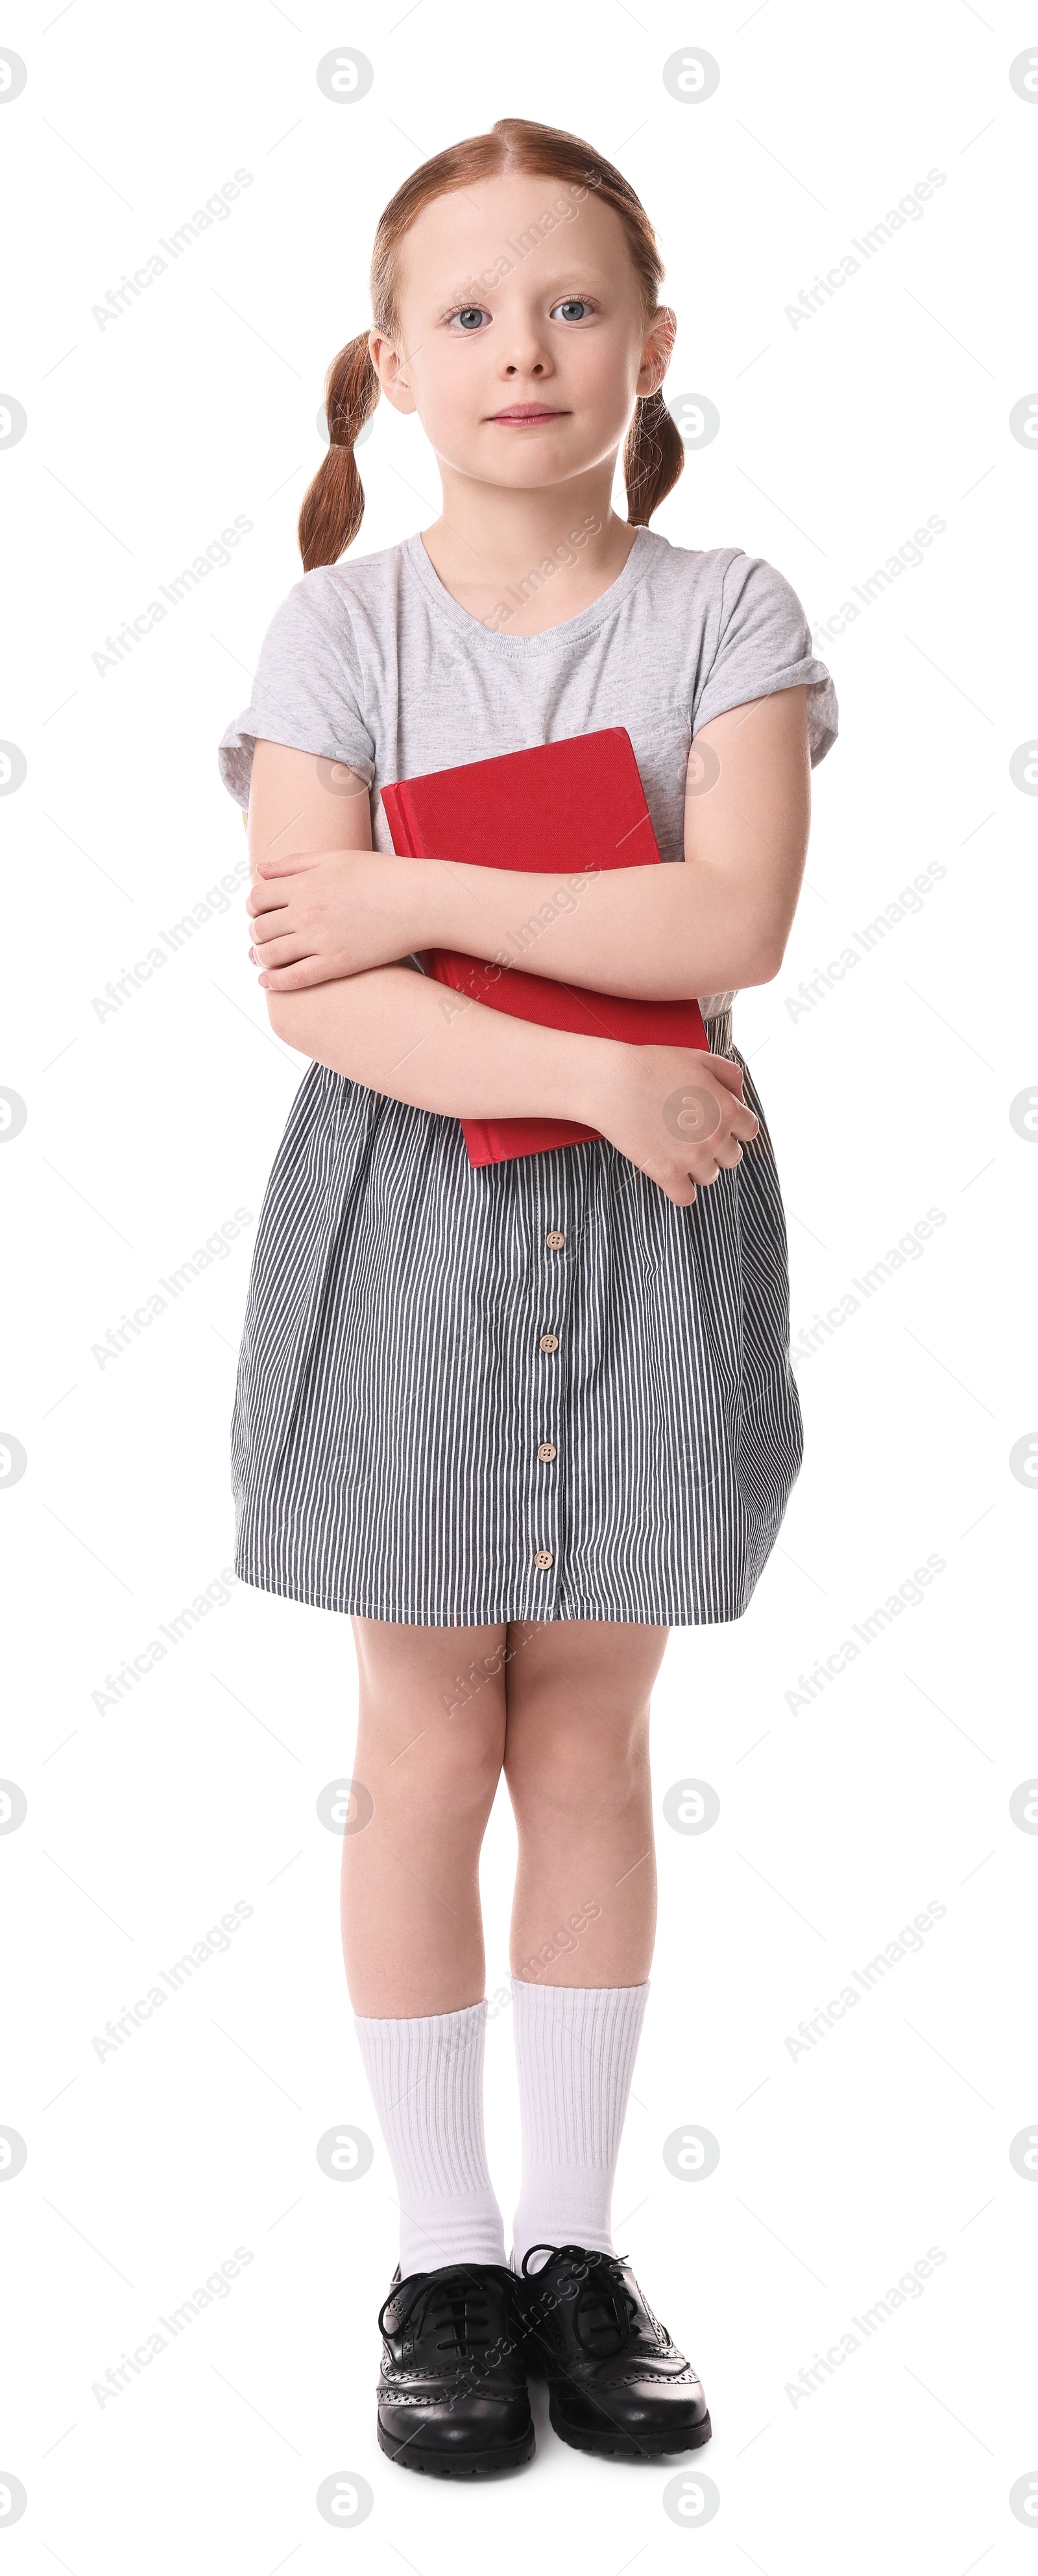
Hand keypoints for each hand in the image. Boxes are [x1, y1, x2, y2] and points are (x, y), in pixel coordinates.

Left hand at [246, 849, 411, 990]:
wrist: (419, 902)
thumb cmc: (381, 875)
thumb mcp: (336, 858)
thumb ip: (295, 864)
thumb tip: (259, 870)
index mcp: (306, 884)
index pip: (257, 898)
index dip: (252, 905)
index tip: (257, 910)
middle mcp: (307, 912)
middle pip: (260, 928)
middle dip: (254, 932)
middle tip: (259, 936)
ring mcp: (321, 940)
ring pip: (271, 955)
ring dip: (259, 957)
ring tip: (260, 958)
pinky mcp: (337, 964)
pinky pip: (294, 978)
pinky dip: (274, 982)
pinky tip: (267, 982)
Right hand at [591, 1043, 758, 1206]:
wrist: (613, 1083)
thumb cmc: (654, 1066)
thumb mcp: (700, 1058)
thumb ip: (729, 1075)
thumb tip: (740, 1097)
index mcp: (728, 1108)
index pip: (749, 1131)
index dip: (734, 1127)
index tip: (717, 1125)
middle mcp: (715, 1136)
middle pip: (732, 1157)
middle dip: (716, 1148)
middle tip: (692, 1136)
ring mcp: (692, 1158)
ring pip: (709, 1177)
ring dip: (697, 1167)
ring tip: (676, 1150)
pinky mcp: (667, 1174)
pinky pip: (686, 1198)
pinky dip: (679, 1190)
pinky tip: (669, 1175)